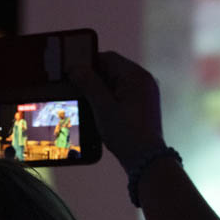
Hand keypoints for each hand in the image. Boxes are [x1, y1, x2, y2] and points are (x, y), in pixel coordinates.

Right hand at [70, 52, 164, 170]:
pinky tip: (99, 109)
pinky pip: (123, 92)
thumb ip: (89, 84)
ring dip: (100, 88)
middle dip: (94, 77)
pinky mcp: (144, 104)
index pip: (109, 58)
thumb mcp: (103, 108)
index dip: (88, 63)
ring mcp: (146, 92)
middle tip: (76, 87)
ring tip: (86, 100)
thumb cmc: (127, 134)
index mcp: (137, 76)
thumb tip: (75, 68)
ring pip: (117, 82)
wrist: (147, 160)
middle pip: (113, 69)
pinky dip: (110, 97)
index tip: (72, 72)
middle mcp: (144, 80)